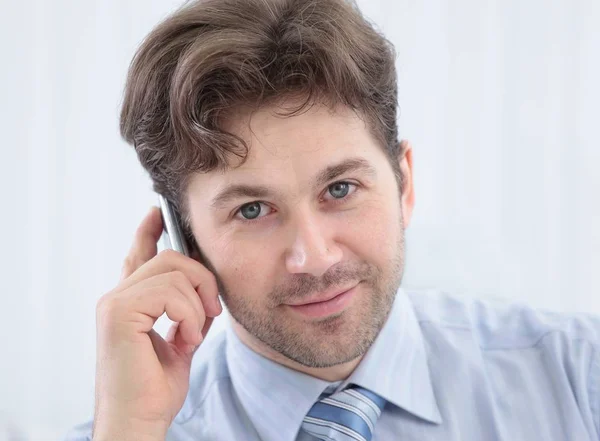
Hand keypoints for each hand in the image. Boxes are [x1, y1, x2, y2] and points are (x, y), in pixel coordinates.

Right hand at [92, 206, 221, 440]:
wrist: (140, 420)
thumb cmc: (156, 387)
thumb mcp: (181, 338)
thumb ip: (186, 309)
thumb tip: (204, 286)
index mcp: (130, 302)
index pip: (139, 254)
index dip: (150, 231)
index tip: (159, 213)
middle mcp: (117, 296)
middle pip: (171, 258)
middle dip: (202, 280)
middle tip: (212, 310)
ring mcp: (115, 302)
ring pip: (175, 272)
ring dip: (198, 306)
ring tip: (193, 335)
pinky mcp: (118, 312)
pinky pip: (172, 293)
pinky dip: (190, 317)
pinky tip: (185, 340)